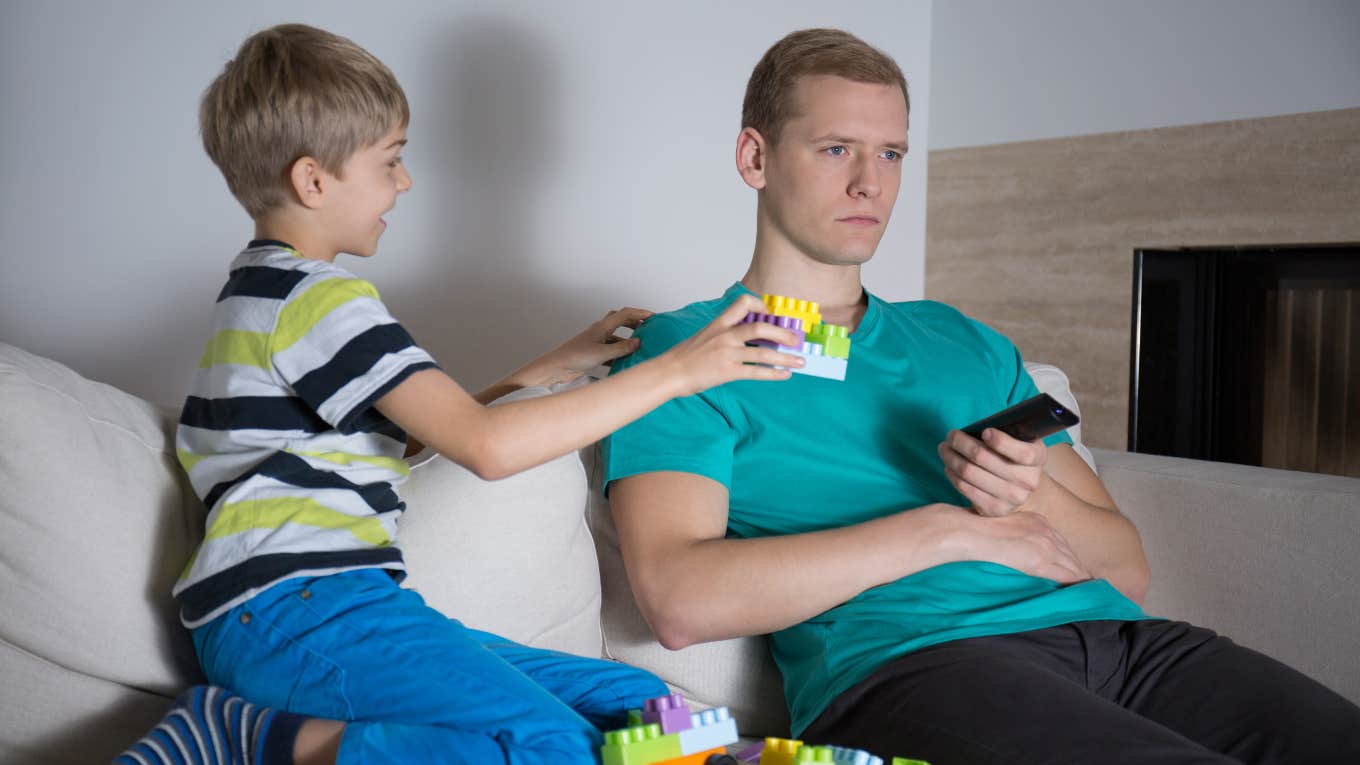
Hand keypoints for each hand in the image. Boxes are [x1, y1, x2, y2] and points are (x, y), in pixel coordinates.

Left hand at [513, 307, 653, 387]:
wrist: (555, 368)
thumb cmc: (574, 358)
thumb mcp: (602, 353)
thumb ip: (621, 348)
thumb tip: (638, 342)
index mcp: (601, 327)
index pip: (624, 314)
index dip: (639, 313)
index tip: (653, 316)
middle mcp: (598, 331)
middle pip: (619, 320)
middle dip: (633, 322)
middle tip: (647, 326)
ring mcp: (595, 342)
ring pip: (615, 336)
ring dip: (626, 339)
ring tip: (639, 346)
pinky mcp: (592, 353)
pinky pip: (609, 350)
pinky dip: (618, 352)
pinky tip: (625, 361)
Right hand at [658, 294, 805, 396]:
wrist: (668, 373)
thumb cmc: (684, 357)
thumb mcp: (703, 336)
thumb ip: (723, 333)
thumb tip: (745, 337)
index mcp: (719, 324)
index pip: (742, 303)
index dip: (760, 305)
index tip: (770, 313)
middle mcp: (725, 336)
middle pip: (760, 328)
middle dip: (782, 333)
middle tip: (796, 339)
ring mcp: (727, 354)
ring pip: (763, 353)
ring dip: (786, 357)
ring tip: (800, 361)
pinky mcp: (727, 372)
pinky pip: (756, 372)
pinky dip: (774, 374)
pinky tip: (785, 375)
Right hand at [934, 504, 1089, 583]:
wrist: (962, 532)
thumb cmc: (969, 531)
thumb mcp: (996, 528)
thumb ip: (1012, 538)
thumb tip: (1012, 552)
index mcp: (1034, 520)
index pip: (1060, 543)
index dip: (1066, 559)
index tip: (1071, 572)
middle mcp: (1044, 529)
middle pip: (1071, 554)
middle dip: (1078, 570)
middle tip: (1087, 587)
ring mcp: (1044, 544)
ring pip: (1073, 565)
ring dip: (1080, 579)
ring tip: (1087, 595)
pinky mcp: (1040, 561)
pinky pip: (1067, 576)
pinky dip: (1076, 586)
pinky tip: (1082, 595)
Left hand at [938, 427, 1047, 516]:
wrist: (1020, 489)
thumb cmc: (1013, 457)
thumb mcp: (1020, 440)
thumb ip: (1007, 433)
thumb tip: (977, 429)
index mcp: (1038, 457)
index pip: (1022, 453)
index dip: (1001, 441)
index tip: (985, 432)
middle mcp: (1028, 481)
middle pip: (983, 458)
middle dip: (961, 442)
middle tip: (951, 435)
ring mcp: (1012, 498)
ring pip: (969, 472)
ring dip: (951, 457)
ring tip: (944, 448)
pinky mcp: (994, 510)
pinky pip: (964, 488)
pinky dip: (952, 474)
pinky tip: (949, 466)